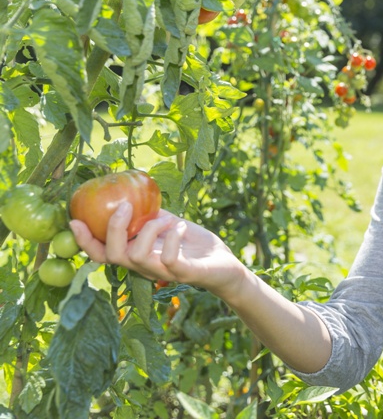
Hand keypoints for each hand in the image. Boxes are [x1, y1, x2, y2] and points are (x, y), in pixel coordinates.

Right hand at [69, 202, 244, 296]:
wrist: (223, 263)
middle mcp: (144, 267)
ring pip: (137, 256)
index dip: (85, 241)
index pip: (101, 254)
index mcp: (136, 254)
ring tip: (167, 219)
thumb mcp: (167, 224)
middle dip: (114, 229)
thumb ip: (148, 214)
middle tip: (125, 205)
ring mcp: (163, 272)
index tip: (75, 219)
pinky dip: (173, 238)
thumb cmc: (192, 243)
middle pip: (112, 256)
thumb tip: (130, 193)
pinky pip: (170, 259)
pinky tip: (182, 226)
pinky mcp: (185, 274)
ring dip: (150, 229)